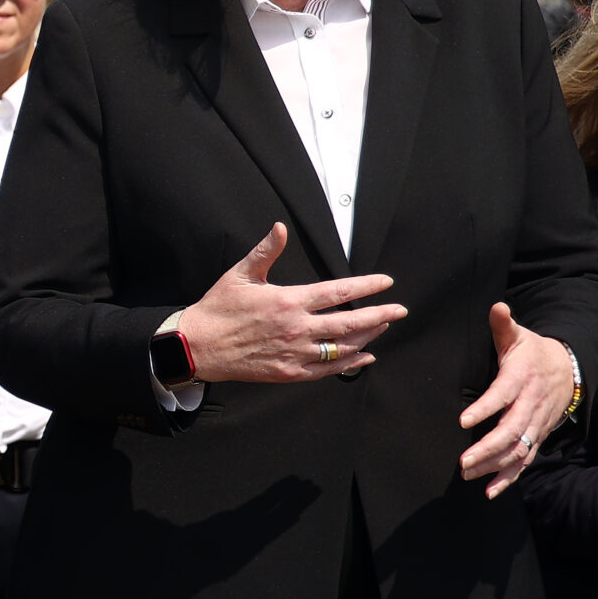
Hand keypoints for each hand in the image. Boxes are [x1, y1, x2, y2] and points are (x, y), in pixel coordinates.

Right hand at [174, 224, 405, 384]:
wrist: (197, 346)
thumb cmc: (218, 308)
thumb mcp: (240, 274)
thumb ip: (266, 251)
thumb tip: (281, 227)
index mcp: (288, 301)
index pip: (338, 292)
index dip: (367, 286)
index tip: (386, 282)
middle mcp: (297, 328)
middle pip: (350, 322)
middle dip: (380, 315)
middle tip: (400, 310)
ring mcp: (295, 352)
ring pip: (343, 346)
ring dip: (368, 337)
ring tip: (383, 328)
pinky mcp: (290, 372)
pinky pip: (328, 369)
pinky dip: (350, 363)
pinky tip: (365, 357)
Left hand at [459, 303, 575, 497]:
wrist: (569, 368)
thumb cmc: (533, 352)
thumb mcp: (519, 337)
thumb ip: (503, 325)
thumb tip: (497, 307)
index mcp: (520, 379)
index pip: (502, 396)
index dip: (484, 408)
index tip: (463, 421)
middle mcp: (530, 405)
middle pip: (511, 431)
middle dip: (487, 448)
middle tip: (463, 461)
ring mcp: (536, 423)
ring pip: (517, 450)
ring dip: (494, 465)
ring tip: (467, 474)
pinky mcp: (537, 435)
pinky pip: (524, 460)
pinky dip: (509, 477)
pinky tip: (489, 491)